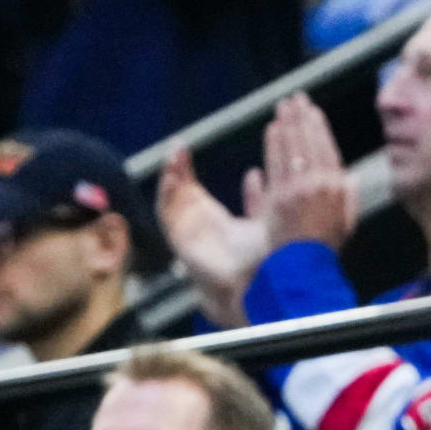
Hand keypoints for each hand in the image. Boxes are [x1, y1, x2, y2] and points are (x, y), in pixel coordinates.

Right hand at [158, 148, 271, 326]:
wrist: (258, 283)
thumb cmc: (264, 260)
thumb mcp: (262, 220)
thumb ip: (256, 199)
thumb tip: (254, 173)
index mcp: (214, 222)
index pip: (193, 190)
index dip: (186, 169)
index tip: (185, 147)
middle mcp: (196, 227)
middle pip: (176, 192)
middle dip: (175, 168)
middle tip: (177, 146)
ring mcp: (186, 233)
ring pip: (169, 199)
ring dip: (169, 176)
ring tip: (173, 156)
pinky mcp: (179, 240)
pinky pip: (165, 214)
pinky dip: (165, 194)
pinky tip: (172, 176)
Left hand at [255, 92, 354, 255]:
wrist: (305, 267)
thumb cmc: (325, 247)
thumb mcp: (347, 223)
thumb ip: (349, 197)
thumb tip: (350, 176)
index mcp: (338, 189)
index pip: (327, 149)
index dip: (318, 127)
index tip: (312, 111)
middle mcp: (320, 185)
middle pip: (308, 143)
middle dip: (301, 117)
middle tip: (294, 98)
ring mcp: (298, 190)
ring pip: (292, 148)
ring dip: (286, 124)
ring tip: (282, 107)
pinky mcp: (280, 196)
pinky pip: (277, 163)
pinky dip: (274, 144)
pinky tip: (272, 129)